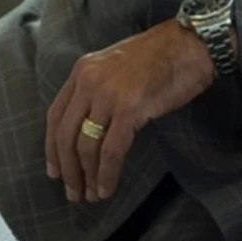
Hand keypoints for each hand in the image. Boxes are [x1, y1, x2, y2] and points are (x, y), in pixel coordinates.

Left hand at [44, 18, 213, 203]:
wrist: (190, 44)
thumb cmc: (160, 57)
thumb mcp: (115, 67)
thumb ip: (97, 91)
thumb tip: (91, 128)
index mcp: (81, 71)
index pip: (55, 116)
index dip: (51, 148)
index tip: (55, 171)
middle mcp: (88, 82)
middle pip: (66, 135)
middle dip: (67, 169)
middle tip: (72, 193)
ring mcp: (107, 95)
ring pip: (85, 146)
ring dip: (87, 176)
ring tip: (90, 195)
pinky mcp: (129, 109)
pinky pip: (111, 150)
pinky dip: (107, 174)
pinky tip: (107, 188)